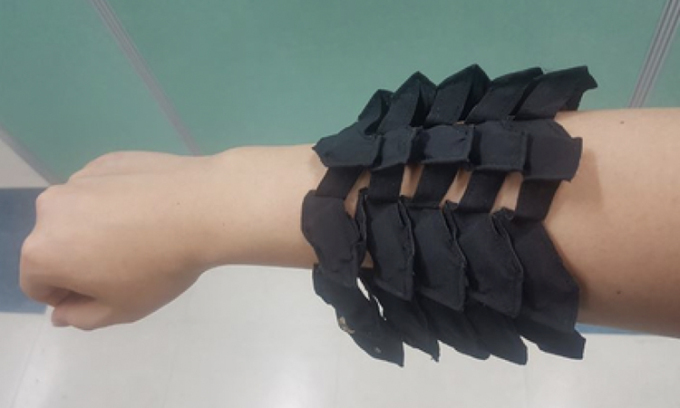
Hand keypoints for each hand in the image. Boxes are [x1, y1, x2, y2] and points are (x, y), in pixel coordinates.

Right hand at [20, 151, 220, 329]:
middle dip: (82, 261)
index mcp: (43, 250)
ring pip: (79, 215)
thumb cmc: (159, 268)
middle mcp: (50, 209)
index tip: (111, 292)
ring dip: (99, 229)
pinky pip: (102, 190)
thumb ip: (81, 317)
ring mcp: (79, 178)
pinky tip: (152, 208)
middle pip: (56, 246)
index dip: (71, 298)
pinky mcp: (107, 161)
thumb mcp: (121, 310)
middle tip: (131, 266)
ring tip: (145, 235)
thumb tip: (62, 311)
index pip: (38, 285)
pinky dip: (117, 202)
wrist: (204, 208)